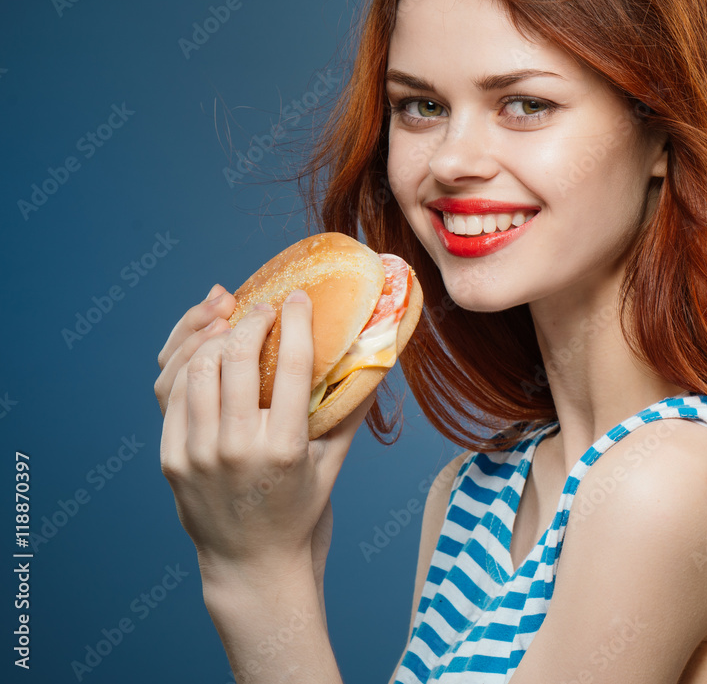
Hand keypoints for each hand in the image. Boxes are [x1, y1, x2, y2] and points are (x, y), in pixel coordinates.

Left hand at [157, 287, 374, 587]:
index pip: (290, 366)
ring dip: (215, 337)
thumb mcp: (332, 462)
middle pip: (237, 359)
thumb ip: (352, 409)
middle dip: (251, 321)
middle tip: (264, 308)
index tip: (298, 298)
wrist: (251, 565)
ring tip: (232, 323)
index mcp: (285, 448)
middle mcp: (237, 449)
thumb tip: (378, 356)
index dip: (296, 322)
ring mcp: (198, 455)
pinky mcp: (171, 459)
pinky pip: (173, 394)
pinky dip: (188, 363)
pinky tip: (206, 349)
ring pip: (198, 369)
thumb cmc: (300, 510)